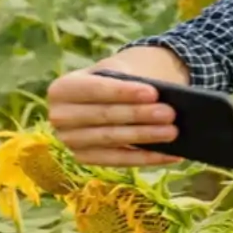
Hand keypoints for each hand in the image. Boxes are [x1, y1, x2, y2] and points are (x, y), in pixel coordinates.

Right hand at [46, 65, 182, 166]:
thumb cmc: (115, 81)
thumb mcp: (119, 72)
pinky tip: (171, 155)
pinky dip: (147, 158)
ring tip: (172, 132)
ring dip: (144, 137)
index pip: (94, 89)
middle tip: (170, 114)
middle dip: (139, 115)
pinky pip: (118, 160)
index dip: (124, 92)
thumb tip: (166, 99)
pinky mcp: (84, 158)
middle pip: (104, 116)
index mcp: (62, 89)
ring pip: (112, 139)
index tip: (154, 92)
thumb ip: (133, 82)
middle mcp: (59, 117)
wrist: (106, 96)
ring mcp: (70, 141)